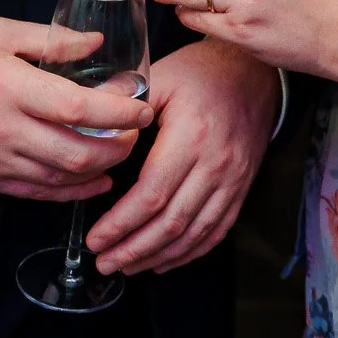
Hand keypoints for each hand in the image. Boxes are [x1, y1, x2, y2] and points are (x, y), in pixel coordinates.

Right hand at [0, 18, 150, 200]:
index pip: (80, 107)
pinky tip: (92, 182)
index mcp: (11, 87)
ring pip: (62, 178)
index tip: (143, 107)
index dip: (119, 112)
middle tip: (135, 133)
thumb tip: (95, 44)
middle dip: (118, 147)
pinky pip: (38, 193)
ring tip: (118, 153)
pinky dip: (71, 191)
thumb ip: (50, 40)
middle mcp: (6, 129)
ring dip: (99, 170)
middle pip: (78, 152)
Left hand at [87, 36, 277, 275]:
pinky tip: (165, 260)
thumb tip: (84, 124)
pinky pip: (217, 230)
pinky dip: (190, 252)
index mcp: (190, 137)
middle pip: (172, 223)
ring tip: (127, 266)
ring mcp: (233, 180)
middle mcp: (215, 164)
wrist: (253, 71)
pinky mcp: (241, 187)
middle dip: (134, 249)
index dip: (121, 223)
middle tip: (104, 262)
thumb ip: (123, 105)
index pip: (152, 194)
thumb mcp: (159, 76)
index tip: (96, 238)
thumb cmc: (202, 72)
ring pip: (194, 234)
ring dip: (158, 256)